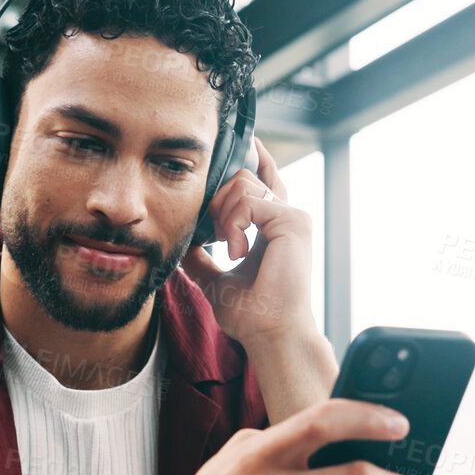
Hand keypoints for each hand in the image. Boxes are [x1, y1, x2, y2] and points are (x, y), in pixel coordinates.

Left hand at [182, 136, 311, 346]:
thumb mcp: (215, 279)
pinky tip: (238, 251)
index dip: (253, 158)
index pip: (263, 180)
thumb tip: (181, 243)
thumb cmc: (249, 313)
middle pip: (241, 177)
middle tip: (217, 237)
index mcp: (274, 226)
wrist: (269, 332)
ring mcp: (293, 216)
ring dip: (224, 216)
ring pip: (242, 185)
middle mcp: (287, 215)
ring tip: (231, 248)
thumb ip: (201, 257)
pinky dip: (234, 225)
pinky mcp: (293, 221)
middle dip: (218, 202)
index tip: (242, 142)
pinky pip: (249, 202)